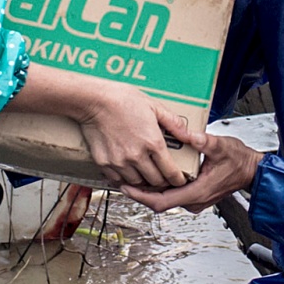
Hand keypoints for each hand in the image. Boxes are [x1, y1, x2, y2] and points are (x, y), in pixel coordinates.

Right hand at [76, 87, 202, 190]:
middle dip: (163, 181)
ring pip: (137, 183)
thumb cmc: (123, 100)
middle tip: (164, 177)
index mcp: (153, 143)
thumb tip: (188, 135)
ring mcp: (119, 161)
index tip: (179, 179)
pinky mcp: (104, 163)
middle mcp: (137, 156)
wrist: (94, 100)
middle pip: (155, 182)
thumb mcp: (155, 107)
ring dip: (144, 181)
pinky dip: (125, 179)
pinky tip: (128, 172)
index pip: (171, 172)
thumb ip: (174, 123)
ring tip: (146, 174)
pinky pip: (118, 180)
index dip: (178, 179)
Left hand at [119, 127, 259, 212]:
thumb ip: (202, 140)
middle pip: (158, 202)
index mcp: (197, 192)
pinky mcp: (195, 197)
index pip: (161, 202)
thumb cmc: (240, 161)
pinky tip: (153, 176)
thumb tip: (185, 133)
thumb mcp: (221, 146)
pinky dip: (160, 188)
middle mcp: (194, 201)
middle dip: (139, 192)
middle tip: (122, 179)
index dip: (140, 196)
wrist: (253, 171)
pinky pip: (172, 196)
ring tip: (133, 176)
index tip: (125, 187)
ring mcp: (195, 200)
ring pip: (165, 200)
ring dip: (149, 190)